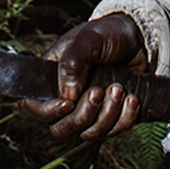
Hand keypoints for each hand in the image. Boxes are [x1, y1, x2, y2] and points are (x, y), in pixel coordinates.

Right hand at [17, 13, 149, 140]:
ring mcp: (89, 110)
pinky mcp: (111, 117)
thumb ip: (73, 62)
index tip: (68, 103)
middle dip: (83, 114)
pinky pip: (113, 131)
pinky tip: (132, 99)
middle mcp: (67, 99)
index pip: (32, 106)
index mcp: (52, 78)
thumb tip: (67, 94)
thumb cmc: (107, 34)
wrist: (137, 38)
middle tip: (99, 91)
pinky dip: (124, 119)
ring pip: (88, 133)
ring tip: (119, 88)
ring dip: (106, 115)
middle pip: (61, 128)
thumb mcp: (89, 39)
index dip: (46, 111)